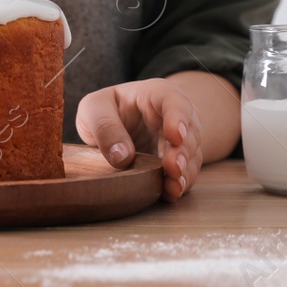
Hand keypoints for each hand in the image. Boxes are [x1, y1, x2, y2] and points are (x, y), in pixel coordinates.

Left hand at [76, 78, 201, 202]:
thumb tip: (121, 157)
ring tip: (173, 186)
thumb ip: (104, 126)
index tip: (175, 135)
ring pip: (192, 155)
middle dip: (182, 151)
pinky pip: (186, 173)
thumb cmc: (106, 110)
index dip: (177, 117)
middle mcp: (175, 116)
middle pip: (189, 131)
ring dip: (184, 171)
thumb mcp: (94, 108)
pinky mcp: (178, 163)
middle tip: (173, 167)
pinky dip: (180, 183)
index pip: (173, 101)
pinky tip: (171, 192)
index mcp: (156, 94)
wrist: (115, 125)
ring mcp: (180, 141)